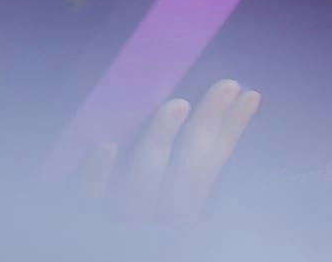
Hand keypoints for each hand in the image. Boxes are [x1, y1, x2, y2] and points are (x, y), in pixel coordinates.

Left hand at [80, 79, 261, 223]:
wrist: (83, 246)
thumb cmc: (130, 213)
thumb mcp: (162, 194)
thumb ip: (180, 165)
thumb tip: (198, 109)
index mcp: (183, 209)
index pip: (212, 164)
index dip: (231, 131)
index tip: (248, 94)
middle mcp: (158, 217)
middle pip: (188, 174)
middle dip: (207, 128)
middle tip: (226, 86)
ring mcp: (122, 217)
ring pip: (144, 185)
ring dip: (160, 141)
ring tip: (177, 104)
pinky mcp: (84, 217)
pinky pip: (92, 196)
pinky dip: (99, 172)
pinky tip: (105, 145)